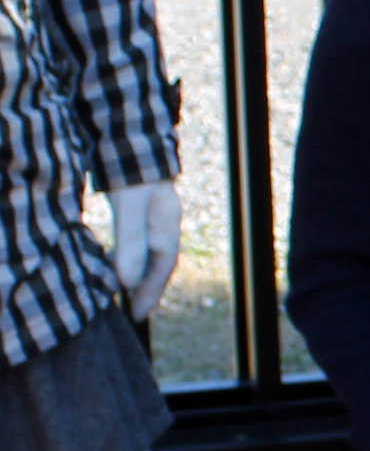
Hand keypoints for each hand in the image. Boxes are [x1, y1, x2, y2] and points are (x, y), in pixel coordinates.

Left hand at [106, 182, 180, 321]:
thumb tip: (125, 281)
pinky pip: (140, 240)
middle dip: (149, 288)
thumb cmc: (131, 172)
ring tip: (127, 291)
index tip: (138, 314)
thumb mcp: (129, 207)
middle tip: (136, 310)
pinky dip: (132, 256)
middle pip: (160, 263)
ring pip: (150, 252)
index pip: (161, 267)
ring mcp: (155, 216)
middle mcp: (165, 223)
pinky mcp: (141, 209)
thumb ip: (130, 242)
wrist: (132, 136)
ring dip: (140, 273)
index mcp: (167, 226)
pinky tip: (120, 258)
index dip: (150, 292)